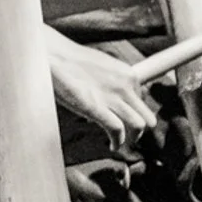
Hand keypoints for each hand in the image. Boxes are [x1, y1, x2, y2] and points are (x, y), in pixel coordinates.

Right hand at [48, 36, 155, 151]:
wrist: (53, 56)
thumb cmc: (71, 61)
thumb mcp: (101, 67)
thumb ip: (111, 82)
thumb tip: (108, 98)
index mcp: (128, 74)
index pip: (142, 102)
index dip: (133, 113)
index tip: (124, 118)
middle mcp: (126, 86)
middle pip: (148, 117)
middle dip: (139, 131)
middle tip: (129, 137)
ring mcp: (113, 97)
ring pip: (139, 126)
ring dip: (131, 139)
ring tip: (121, 143)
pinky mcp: (97, 108)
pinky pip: (117, 130)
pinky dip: (117, 142)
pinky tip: (112, 145)